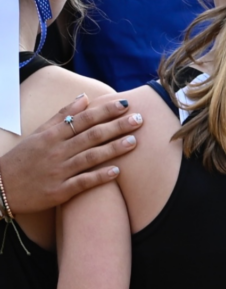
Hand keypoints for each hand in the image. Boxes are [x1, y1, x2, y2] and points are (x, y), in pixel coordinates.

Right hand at [1, 95, 141, 214]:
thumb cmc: (23, 158)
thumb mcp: (39, 133)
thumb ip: (62, 114)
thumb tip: (85, 97)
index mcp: (52, 136)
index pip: (83, 119)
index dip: (105, 111)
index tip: (125, 104)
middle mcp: (56, 152)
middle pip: (90, 136)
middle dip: (116, 126)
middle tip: (140, 119)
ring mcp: (58, 172)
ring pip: (90, 157)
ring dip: (113, 149)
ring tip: (134, 141)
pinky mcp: (58, 192)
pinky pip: (82, 183)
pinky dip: (99, 177)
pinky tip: (117, 171)